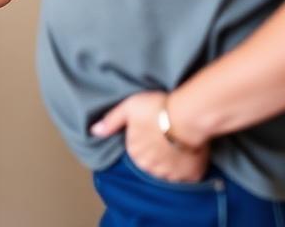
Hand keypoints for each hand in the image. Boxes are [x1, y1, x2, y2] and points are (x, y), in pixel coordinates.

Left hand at [90, 91, 210, 183]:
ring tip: (177, 143)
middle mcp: (150, 168)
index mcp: (135, 153)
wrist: (187, 117)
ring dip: (171, 161)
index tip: (152, 128)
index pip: (136, 151)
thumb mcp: (128, 108)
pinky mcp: (190, 176)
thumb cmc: (156, 109)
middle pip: (152, 163)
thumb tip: (94, 131)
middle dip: (157, 153)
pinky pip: (187, 175)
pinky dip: (187, 167)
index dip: (144, 139)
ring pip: (168, 171)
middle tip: (166, 135)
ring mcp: (171, 174)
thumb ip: (111, 121)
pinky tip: (189, 153)